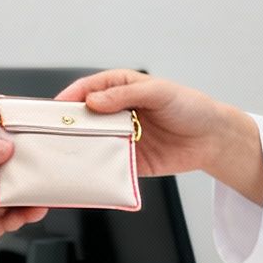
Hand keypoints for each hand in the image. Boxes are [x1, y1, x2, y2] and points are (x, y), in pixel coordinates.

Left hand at [0, 132, 46, 251]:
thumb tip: (6, 148)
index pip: (4, 147)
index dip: (23, 148)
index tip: (42, 149)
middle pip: (13, 177)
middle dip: (31, 180)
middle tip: (48, 182)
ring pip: (10, 203)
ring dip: (25, 204)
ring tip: (37, 204)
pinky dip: (10, 223)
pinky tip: (17, 219)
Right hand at [54, 70, 249, 178]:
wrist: (213, 139)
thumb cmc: (189, 107)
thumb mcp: (158, 92)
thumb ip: (125, 94)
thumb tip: (93, 101)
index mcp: (119, 89)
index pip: (86, 90)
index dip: (68, 98)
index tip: (54, 109)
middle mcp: (115, 113)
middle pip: (82, 118)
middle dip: (66, 126)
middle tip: (50, 135)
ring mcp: (119, 138)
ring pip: (89, 143)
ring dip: (76, 149)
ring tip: (60, 156)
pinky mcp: (126, 162)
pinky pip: (104, 166)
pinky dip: (93, 170)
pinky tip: (83, 173)